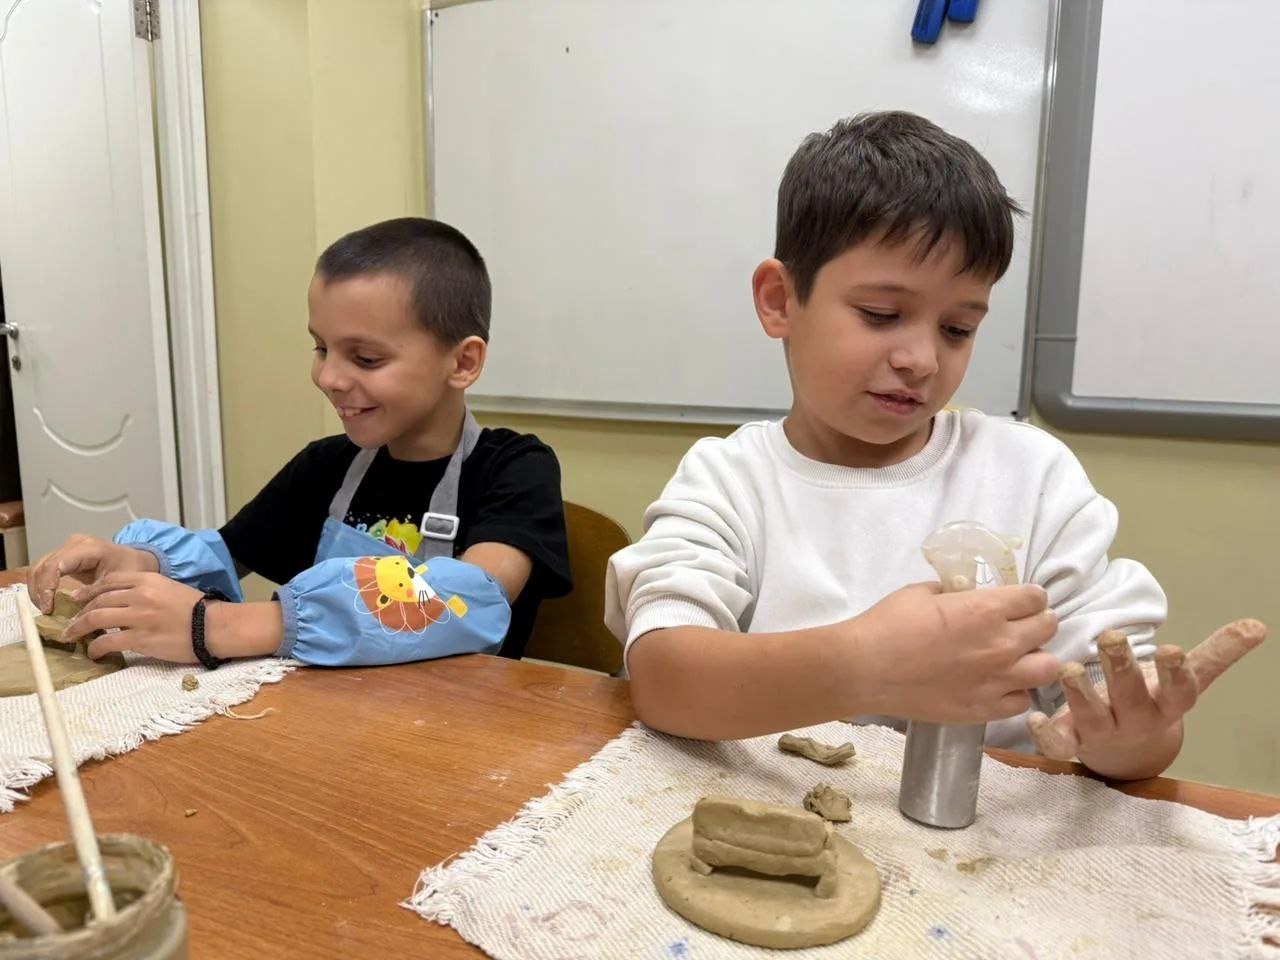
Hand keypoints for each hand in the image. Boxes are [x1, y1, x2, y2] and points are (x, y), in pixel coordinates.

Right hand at [27, 534, 157, 613]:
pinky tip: (46, 602)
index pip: (56, 565)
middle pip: (42, 566)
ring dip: (37, 590)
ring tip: (45, 609)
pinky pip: (43, 570)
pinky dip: (40, 587)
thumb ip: (98, 596)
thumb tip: (76, 617)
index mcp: (89, 548)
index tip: (48, 608)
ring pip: (38, 568)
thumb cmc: (131, 569)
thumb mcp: (119, 584)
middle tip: (45, 612)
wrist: (137, 559)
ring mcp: (67, 548)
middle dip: (38, 591)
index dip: (46, 587)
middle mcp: (74, 544)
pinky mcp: (63, 556)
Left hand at [64, 572, 205, 663]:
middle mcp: (140, 595)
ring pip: (96, 619)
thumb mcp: (169, 588)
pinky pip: (108, 642)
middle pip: (98, 600)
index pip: (108, 581)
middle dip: (80, 611)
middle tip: (72, 622)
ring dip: (79, 628)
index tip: (78, 599)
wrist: (214, 626)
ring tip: (72, 636)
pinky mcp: (141, 639)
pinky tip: (94, 653)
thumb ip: (146, 590)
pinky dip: (96, 648)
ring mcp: (139, 617)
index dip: (88, 591)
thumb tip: (123, 600)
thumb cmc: (196, 609)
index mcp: (148, 580)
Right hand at [854, 582, 1059, 722]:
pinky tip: (999, 685)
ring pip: (1048, 668)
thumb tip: (963, 596)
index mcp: (986, 609)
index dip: (1028, 597)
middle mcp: (1001, 644)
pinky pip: (1022, 702)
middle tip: (1021, 625)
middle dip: (1038, 622)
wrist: (866, 670)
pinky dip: (1016, 691)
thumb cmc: (889, 624)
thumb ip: (954, 593)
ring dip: (1036, 659)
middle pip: (1048, 628)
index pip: (1035, 598)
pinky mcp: (985, 709)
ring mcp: (997, 681)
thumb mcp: (922, 592)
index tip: (1020, 600)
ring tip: (1018, 658)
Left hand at [1028, 620, 1267, 761]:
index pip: (1178, 691)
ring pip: (1092, 717)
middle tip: (1110, 638)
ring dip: (1080, 695)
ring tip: (1069, 669)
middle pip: (1129, 697)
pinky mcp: (1072, 740)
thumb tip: (1258, 625)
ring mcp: (1102, 732)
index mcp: (1165, 704)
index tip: (1172, 649)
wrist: (1126, 745)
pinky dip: (1046, 735)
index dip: (1176, 673)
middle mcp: (1135, 720)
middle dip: (1120, 669)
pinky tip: (1034, 717)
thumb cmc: (1152, 696)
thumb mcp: (1184, 676)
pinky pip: (1059, 744)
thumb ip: (1216, 653)